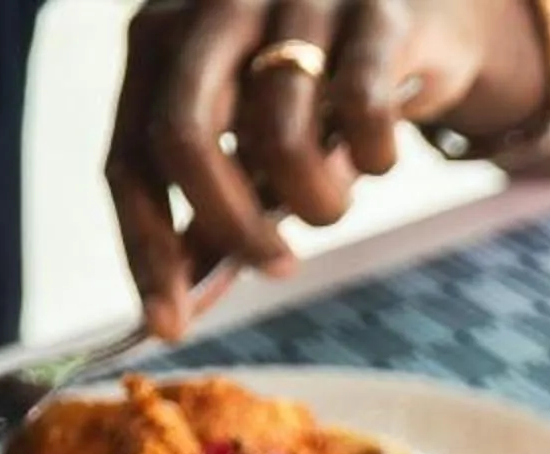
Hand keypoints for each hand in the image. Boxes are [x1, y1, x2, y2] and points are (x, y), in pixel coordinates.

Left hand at [109, 0, 549, 338]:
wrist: (419, 16)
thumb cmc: (321, 88)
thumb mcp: (252, 139)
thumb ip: (212, 203)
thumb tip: (175, 298)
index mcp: (161, 37)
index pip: (130, 156)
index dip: (147, 248)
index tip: (171, 325)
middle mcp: (214, 7)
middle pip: (184, 138)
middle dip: (231, 226)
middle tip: (278, 268)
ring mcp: (292, 2)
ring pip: (279, 136)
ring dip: (318, 201)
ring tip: (334, 202)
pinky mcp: (374, 13)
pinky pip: (363, 112)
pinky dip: (377, 156)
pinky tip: (380, 157)